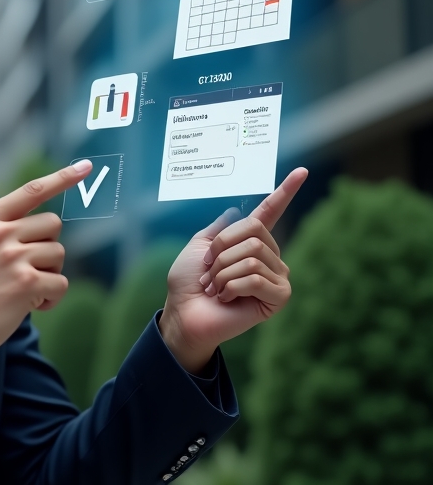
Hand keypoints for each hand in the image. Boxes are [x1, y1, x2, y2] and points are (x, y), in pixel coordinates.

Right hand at [0, 161, 92, 373]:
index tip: (85, 167)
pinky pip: (60, 284)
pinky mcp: (26, 283)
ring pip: (58, 254)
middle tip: (30, 268)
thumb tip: (20, 229)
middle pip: (52, 223)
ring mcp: (13, 256)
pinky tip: (31, 306)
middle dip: (47, 246)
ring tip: (26, 291)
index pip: (31, 191)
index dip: (62, 178)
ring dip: (49, 274)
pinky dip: (51, 298)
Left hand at [158, 167, 308, 372]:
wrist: (183, 313)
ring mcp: (276, 277)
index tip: (302, 171)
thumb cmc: (187, 284)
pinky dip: (231, 286)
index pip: (271, 212)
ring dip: (223, 272)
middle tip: (209, 272)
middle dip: (221, 251)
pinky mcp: (278, 297)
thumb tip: (235, 212)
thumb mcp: (197, 248)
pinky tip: (226, 299)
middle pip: (253, 233)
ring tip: (216, 288)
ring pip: (251, 256)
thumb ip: (217, 230)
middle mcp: (268, 257)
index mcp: (249, 242)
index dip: (285, 192)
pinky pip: (254, 277)